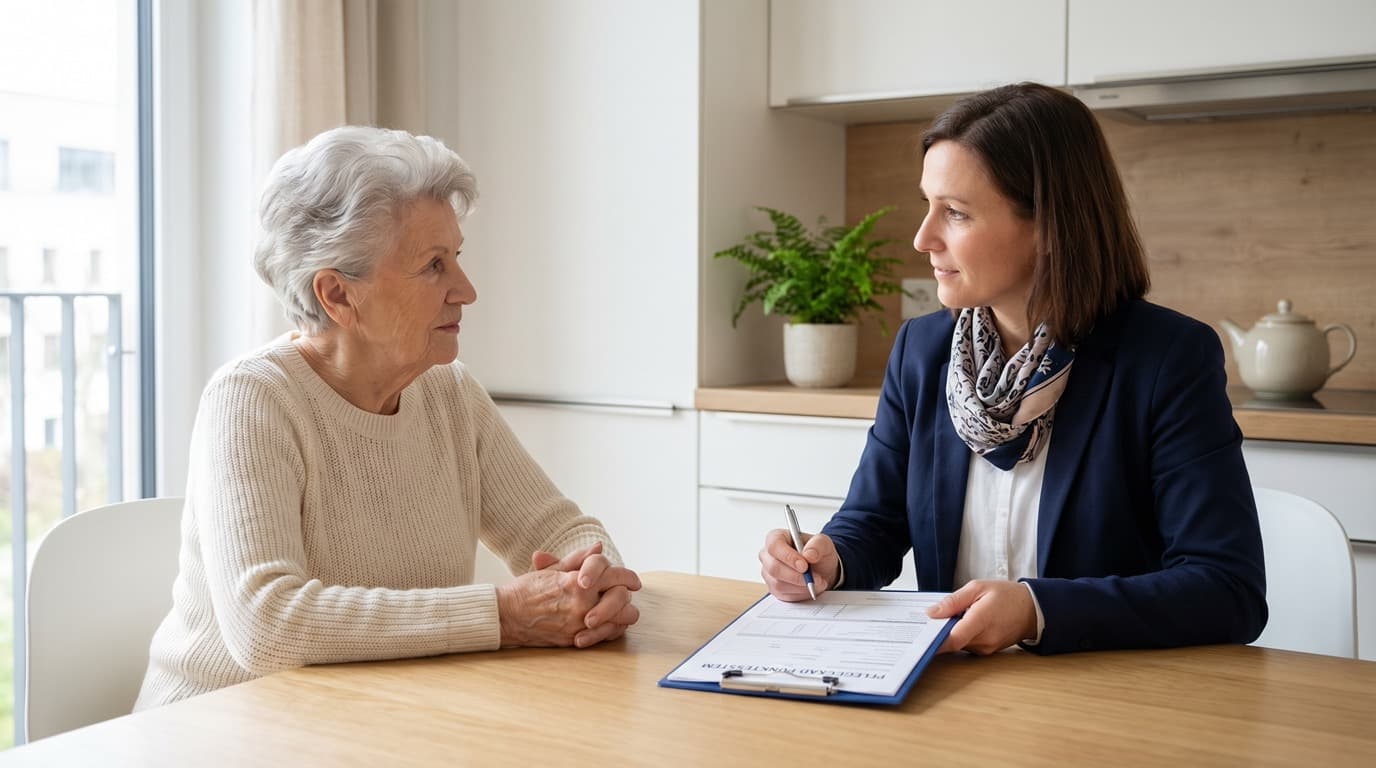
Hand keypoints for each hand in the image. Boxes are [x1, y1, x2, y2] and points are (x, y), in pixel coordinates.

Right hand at [510, 541, 641, 647]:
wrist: (506, 616)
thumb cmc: (526, 590)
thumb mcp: (552, 569)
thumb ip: (579, 559)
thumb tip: (598, 547)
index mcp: (577, 581)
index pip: (615, 575)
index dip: (628, 575)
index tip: (632, 579)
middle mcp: (582, 603)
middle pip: (622, 597)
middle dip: (627, 593)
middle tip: (629, 591)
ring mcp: (580, 623)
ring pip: (620, 619)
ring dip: (622, 613)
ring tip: (620, 608)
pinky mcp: (575, 639)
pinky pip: (606, 636)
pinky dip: (611, 629)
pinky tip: (609, 623)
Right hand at [759, 528, 838, 601]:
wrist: (821, 569)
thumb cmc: (817, 553)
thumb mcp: (824, 543)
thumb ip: (818, 544)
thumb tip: (808, 554)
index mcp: (776, 538)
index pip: (774, 546)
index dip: (788, 556)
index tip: (804, 566)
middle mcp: (768, 555)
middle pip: (774, 567)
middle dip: (797, 576)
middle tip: (815, 578)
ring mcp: (768, 573)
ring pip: (779, 584)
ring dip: (801, 586)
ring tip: (817, 582)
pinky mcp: (773, 588)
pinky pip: (783, 594)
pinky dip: (800, 593)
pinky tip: (809, 587)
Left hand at [927, 579, 1037, 654]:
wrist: (1033, 610)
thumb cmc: (1008, 596)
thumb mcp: (978, 588)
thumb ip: (954, 601)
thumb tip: (932, 613)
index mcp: (982, 621)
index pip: (953, 638)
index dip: (934, 641)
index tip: (920, 637)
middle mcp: (984, 640)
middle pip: (952, 642)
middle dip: (941, 631)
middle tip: (932, 618)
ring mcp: (987, 648)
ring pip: (958, 644)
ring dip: (952, 632)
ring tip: (955, 616)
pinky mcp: (988, 651)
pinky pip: (967, 645)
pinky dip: (962, 635)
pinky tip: (964, 622)